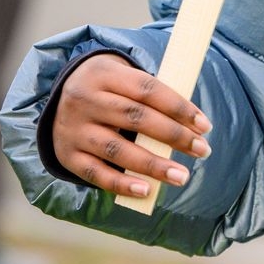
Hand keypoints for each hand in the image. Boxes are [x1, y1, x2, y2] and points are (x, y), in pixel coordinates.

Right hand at [51, 53, 211, 198]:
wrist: (58, 98)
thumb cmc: (109, 89)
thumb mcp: (124, 77)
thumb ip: (151, 95)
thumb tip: (190, 123)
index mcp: (105, 74)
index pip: (149, 90)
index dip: (180, 108)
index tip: (205, 126)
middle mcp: (86, 100)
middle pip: (137, 119)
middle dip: (174, 136)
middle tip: (203, 150)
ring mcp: (74, 129)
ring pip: (118, 149)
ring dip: (154, 165)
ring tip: (181, 176)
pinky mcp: (67, 155)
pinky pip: (96, 173)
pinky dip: (122, 184)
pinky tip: (147, 190)